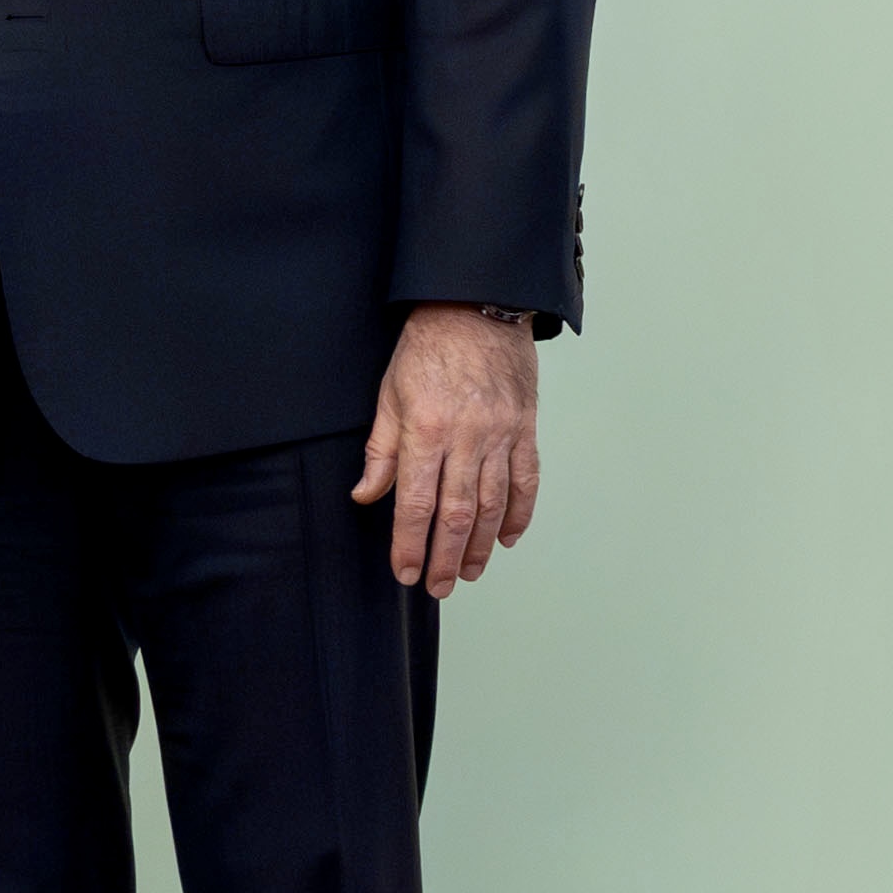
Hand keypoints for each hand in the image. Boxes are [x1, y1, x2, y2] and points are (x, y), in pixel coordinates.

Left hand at [350, 306, 541, 596]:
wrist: (477, 304)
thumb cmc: (427, 348)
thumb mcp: (389, 394)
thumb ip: (381, 450)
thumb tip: (365, 495)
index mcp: (426, 429)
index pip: (415, 502)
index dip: (409, 544)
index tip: (405, 572)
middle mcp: (466, 437)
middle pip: (458, 514)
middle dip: (447, 558)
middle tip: (440, 588)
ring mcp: (501, 434)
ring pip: (493, 505)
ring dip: (482, 545)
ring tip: (471, 572)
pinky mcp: (525, 428)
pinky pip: (526, 480)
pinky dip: (519, 514)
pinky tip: (508, 538)